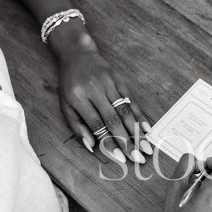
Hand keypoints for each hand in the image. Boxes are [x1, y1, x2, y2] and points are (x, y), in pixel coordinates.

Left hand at [57, 39, 152, 163]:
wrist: (78, 53)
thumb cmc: (69, 83)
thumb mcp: (65, 104)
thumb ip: (77, 126)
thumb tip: (92, 146)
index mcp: (78, 98)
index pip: (96, 125)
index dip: (110, 142)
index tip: (121, 158)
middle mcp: (95, 91)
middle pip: (114, 120)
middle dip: (127, 142)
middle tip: (138, 158)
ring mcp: (109, 84)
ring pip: (125, 111)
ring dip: (137, 132)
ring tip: (146, 148)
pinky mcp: (119, 80)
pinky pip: (131, 100)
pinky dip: (140, 116)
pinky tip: (146, 129)